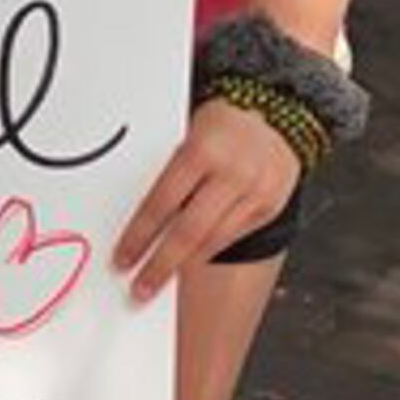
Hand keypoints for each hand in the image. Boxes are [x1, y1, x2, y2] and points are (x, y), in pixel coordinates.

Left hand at [112, 98, 299, 301]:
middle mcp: (231, 175)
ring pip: (213, 241)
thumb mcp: (187, 136)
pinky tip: (190, 262)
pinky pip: (232, 237)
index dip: (139, 235)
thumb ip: (169, 174)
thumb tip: (140, 219)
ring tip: (159, 282)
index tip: (122, 258)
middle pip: (188, 232)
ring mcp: (255, 193)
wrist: (277, 111)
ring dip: (182, 267)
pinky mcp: (269, 208)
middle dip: (160, 265)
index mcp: (200, 151)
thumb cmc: (221, 123)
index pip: (162, 203)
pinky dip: (208, 252)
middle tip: (139, 287)